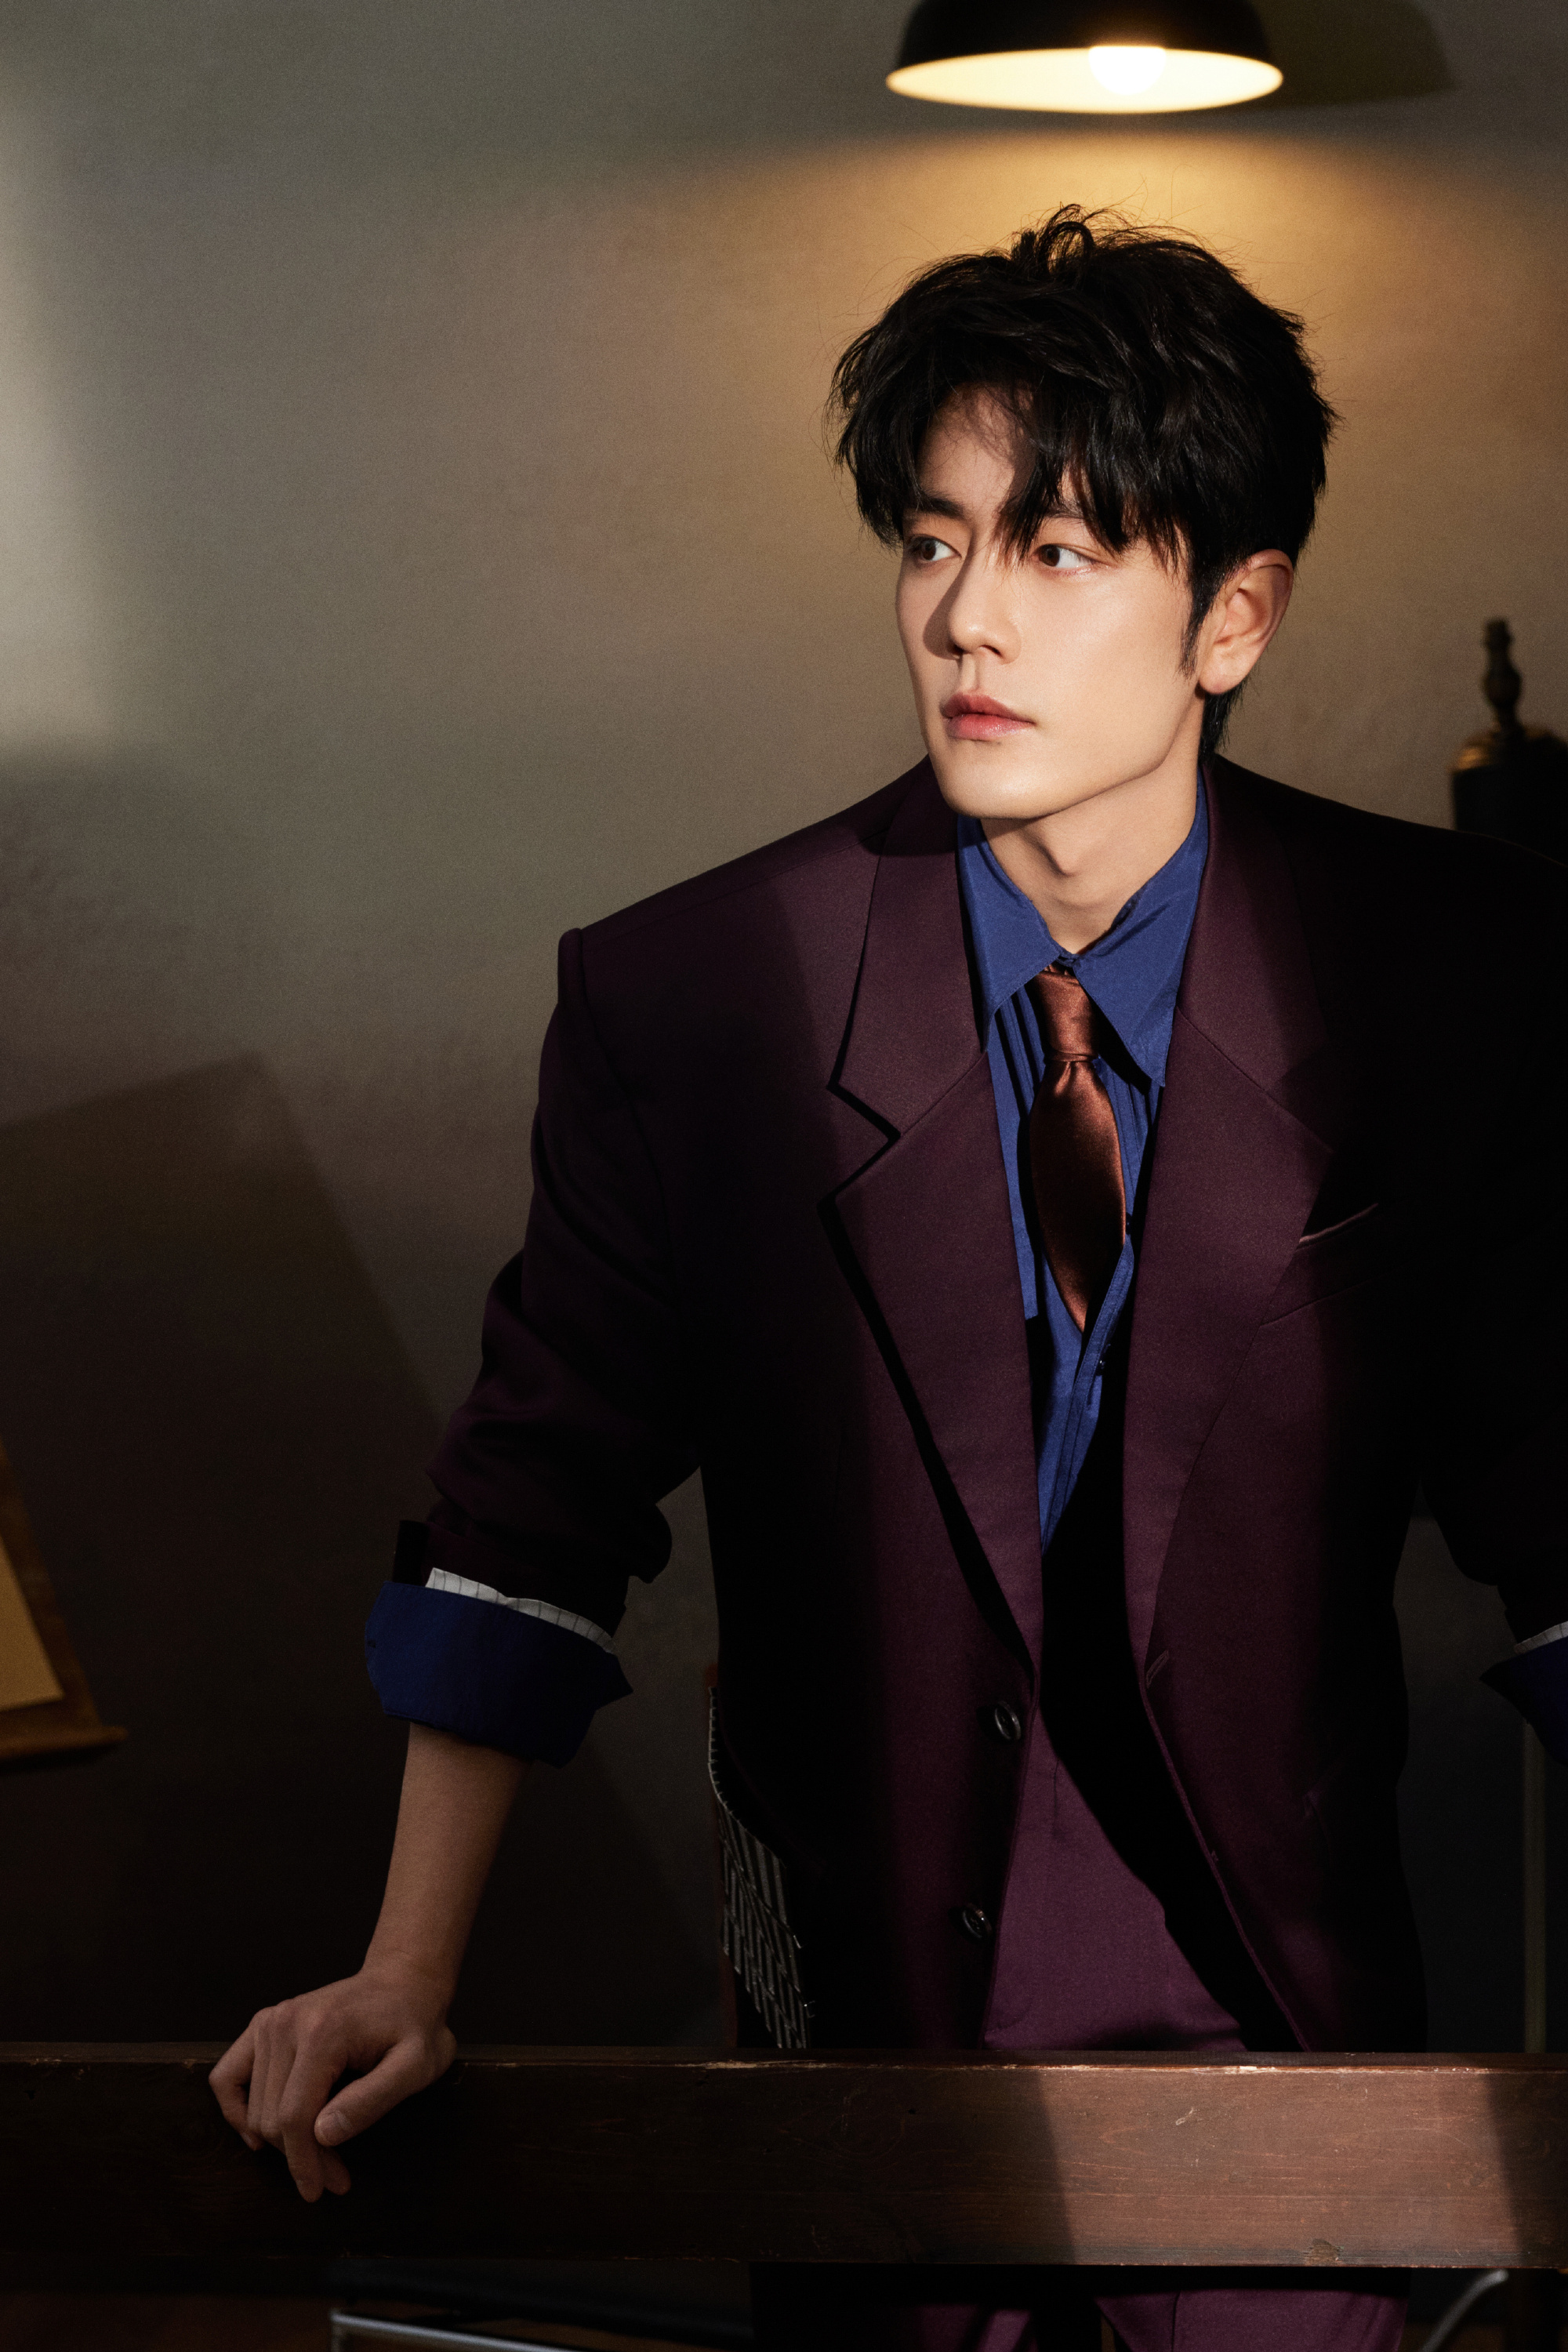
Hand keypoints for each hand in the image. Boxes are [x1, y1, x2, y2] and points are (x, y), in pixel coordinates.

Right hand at [209, 1958, 456, 2200]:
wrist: (403, 1982)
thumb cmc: (416, 2025)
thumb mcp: (417, 2064)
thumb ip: (373, 2100)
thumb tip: (322, 2135)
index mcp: (322, 2033)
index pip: (293, 2116)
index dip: (304, 2163)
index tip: (320, 2191)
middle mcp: (286, 2023)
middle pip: (271, 2117)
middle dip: (299, 2158)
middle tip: (335, 2177)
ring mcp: (270, 2021)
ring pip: (253, 2107)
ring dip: (278, 2142)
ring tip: (317, 2155)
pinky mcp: (263, 2024)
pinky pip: (227, 2076)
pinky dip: (237, 2110)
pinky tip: (261, 2133)